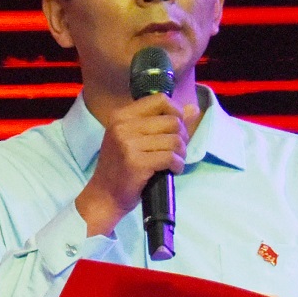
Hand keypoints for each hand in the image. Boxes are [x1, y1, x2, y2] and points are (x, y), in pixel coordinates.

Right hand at [75, 91, 190, 234]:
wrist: (104, 196)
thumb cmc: (121, 166)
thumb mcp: (137, 138)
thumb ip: (165, 121)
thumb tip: (193, 108)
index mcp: (121, 116)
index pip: (160, 100)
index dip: (175, 112)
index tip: (173, 129)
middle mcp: (122, 127)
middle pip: (172, 121)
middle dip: (182, 136)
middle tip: (175, 150)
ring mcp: (128, 144)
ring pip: (175, 140)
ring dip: (181, 153)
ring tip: (173, 161)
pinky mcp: (136, 163)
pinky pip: (171, 157)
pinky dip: (177, 165)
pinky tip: (172, 170)